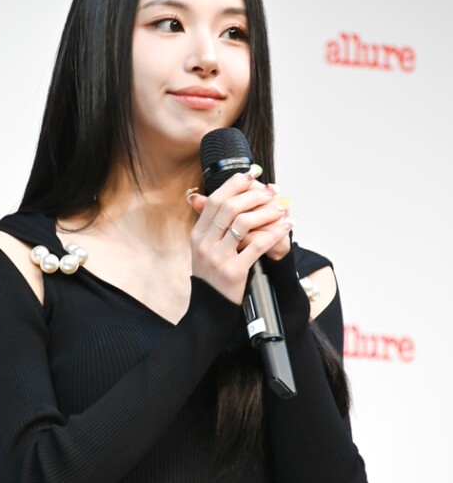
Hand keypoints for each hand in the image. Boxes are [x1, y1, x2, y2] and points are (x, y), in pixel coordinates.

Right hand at [187, 172, 292, 303]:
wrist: (209, 309)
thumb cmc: (212, 277)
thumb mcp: (204, 249)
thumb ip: (211, 225)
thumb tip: (212, 197)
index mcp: (197, 234)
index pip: (214, 200)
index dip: (234, 184)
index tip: (251, 173)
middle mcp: (204, 243)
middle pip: (229, 207)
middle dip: (253, 195)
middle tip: (270, 192)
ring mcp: (217, 257)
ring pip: (243, 223)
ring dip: (266, 212)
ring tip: (281, 208)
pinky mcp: (233, 271)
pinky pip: (257, 245)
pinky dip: (274, 233)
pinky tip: (285, 227)